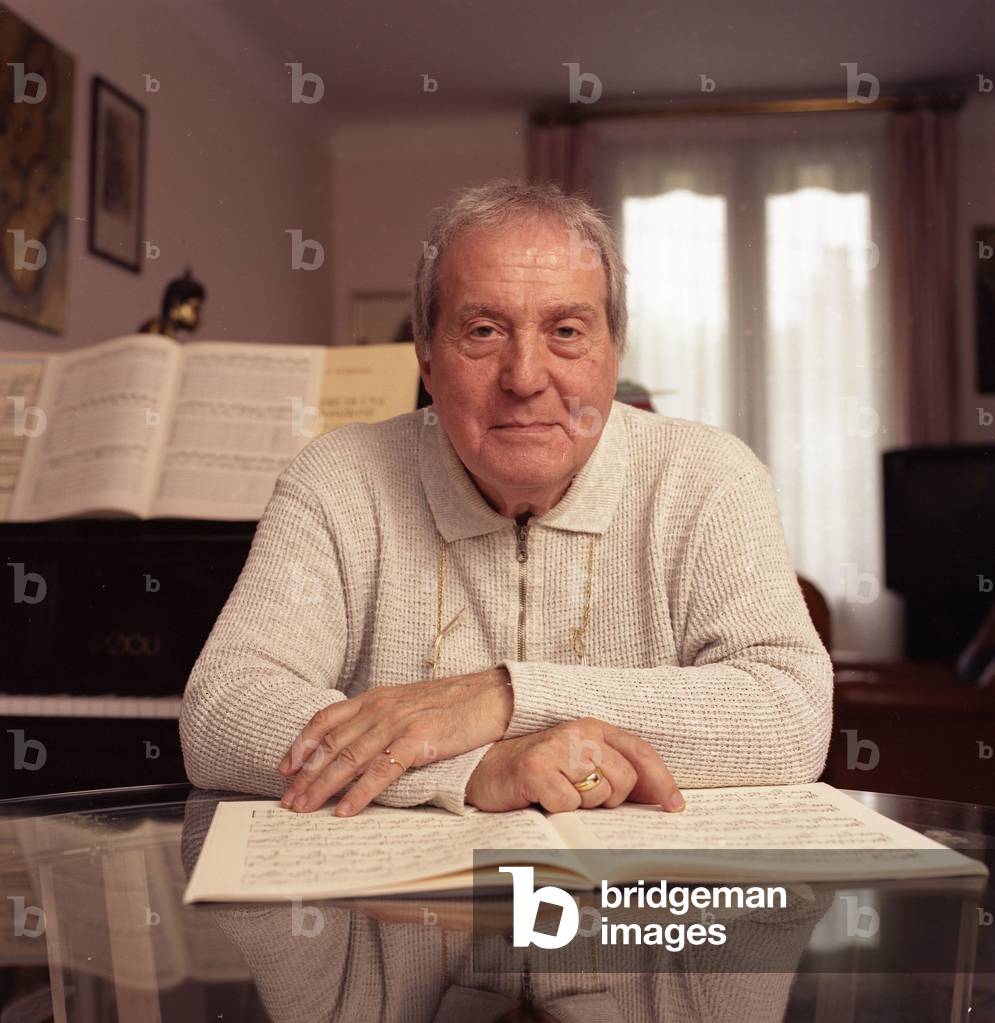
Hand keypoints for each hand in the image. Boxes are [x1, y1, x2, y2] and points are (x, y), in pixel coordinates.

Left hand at [278, 668, 512, 814]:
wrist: (492, 695)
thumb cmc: (455, 704)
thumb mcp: (410, 703)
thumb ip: (383, 718)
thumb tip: (360, 743)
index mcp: (376, 697)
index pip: (326, 719)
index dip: (302, 743)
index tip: (285, 767)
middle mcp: (380, 707)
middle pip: (331, 744)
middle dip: (305, 775)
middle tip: (288, 802)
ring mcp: (397, 722)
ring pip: (348, 759)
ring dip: (322, 787)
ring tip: (305, 810)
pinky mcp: (417, 739)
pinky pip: (380, 771)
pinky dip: (359, 793)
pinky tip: (345, 811)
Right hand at [465, 717, 684, 812]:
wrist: (482, 768)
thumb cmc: (536, 771)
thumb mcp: (577, 763)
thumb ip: (612, 771)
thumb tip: (657, 798)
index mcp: (592, 727)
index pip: (640, 752)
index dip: (662, 780)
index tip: (676, 807)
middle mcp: (577, 732)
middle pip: (624, 780)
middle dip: (609, 799)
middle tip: (578, 795)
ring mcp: (556, 748)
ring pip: (598, 794)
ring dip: (581, 805)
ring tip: (556, 793)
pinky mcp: (536, 769)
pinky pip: (568, 805)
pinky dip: (557, 810)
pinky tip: (540, 798)